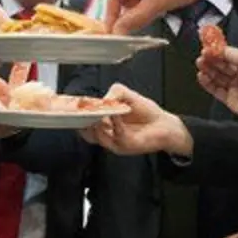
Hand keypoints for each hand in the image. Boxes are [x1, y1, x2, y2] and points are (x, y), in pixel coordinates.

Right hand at [79, 84, 193, 156]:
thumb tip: (104, 98)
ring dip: (98, 122)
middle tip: (81, 110)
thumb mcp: (127, 95)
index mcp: (104, 123)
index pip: (84, 123)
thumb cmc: (146, 112)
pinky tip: (117, 113)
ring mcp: (115, 142)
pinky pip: (117, 135)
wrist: (164, 124)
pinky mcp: (126, 146)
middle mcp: (107, 134)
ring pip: (99, 135)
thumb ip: (115, 91)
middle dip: (82, 121)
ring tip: (100, 109)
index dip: (77, 116)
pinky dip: (116, 123)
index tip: (73, 107)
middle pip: (87, 132)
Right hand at [195, 47, 237, 130]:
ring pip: (217, 76)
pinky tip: (202, 76)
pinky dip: (207, 84)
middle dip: (212, 59)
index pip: (232, 55)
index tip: (210, 47)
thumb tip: (225, 50)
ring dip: (208, 69)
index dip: (220, 51)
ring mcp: (236, 88)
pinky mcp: (231, 100)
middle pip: (222, 65)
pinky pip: (216, 90)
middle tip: (203, 54)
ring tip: (200, 63)